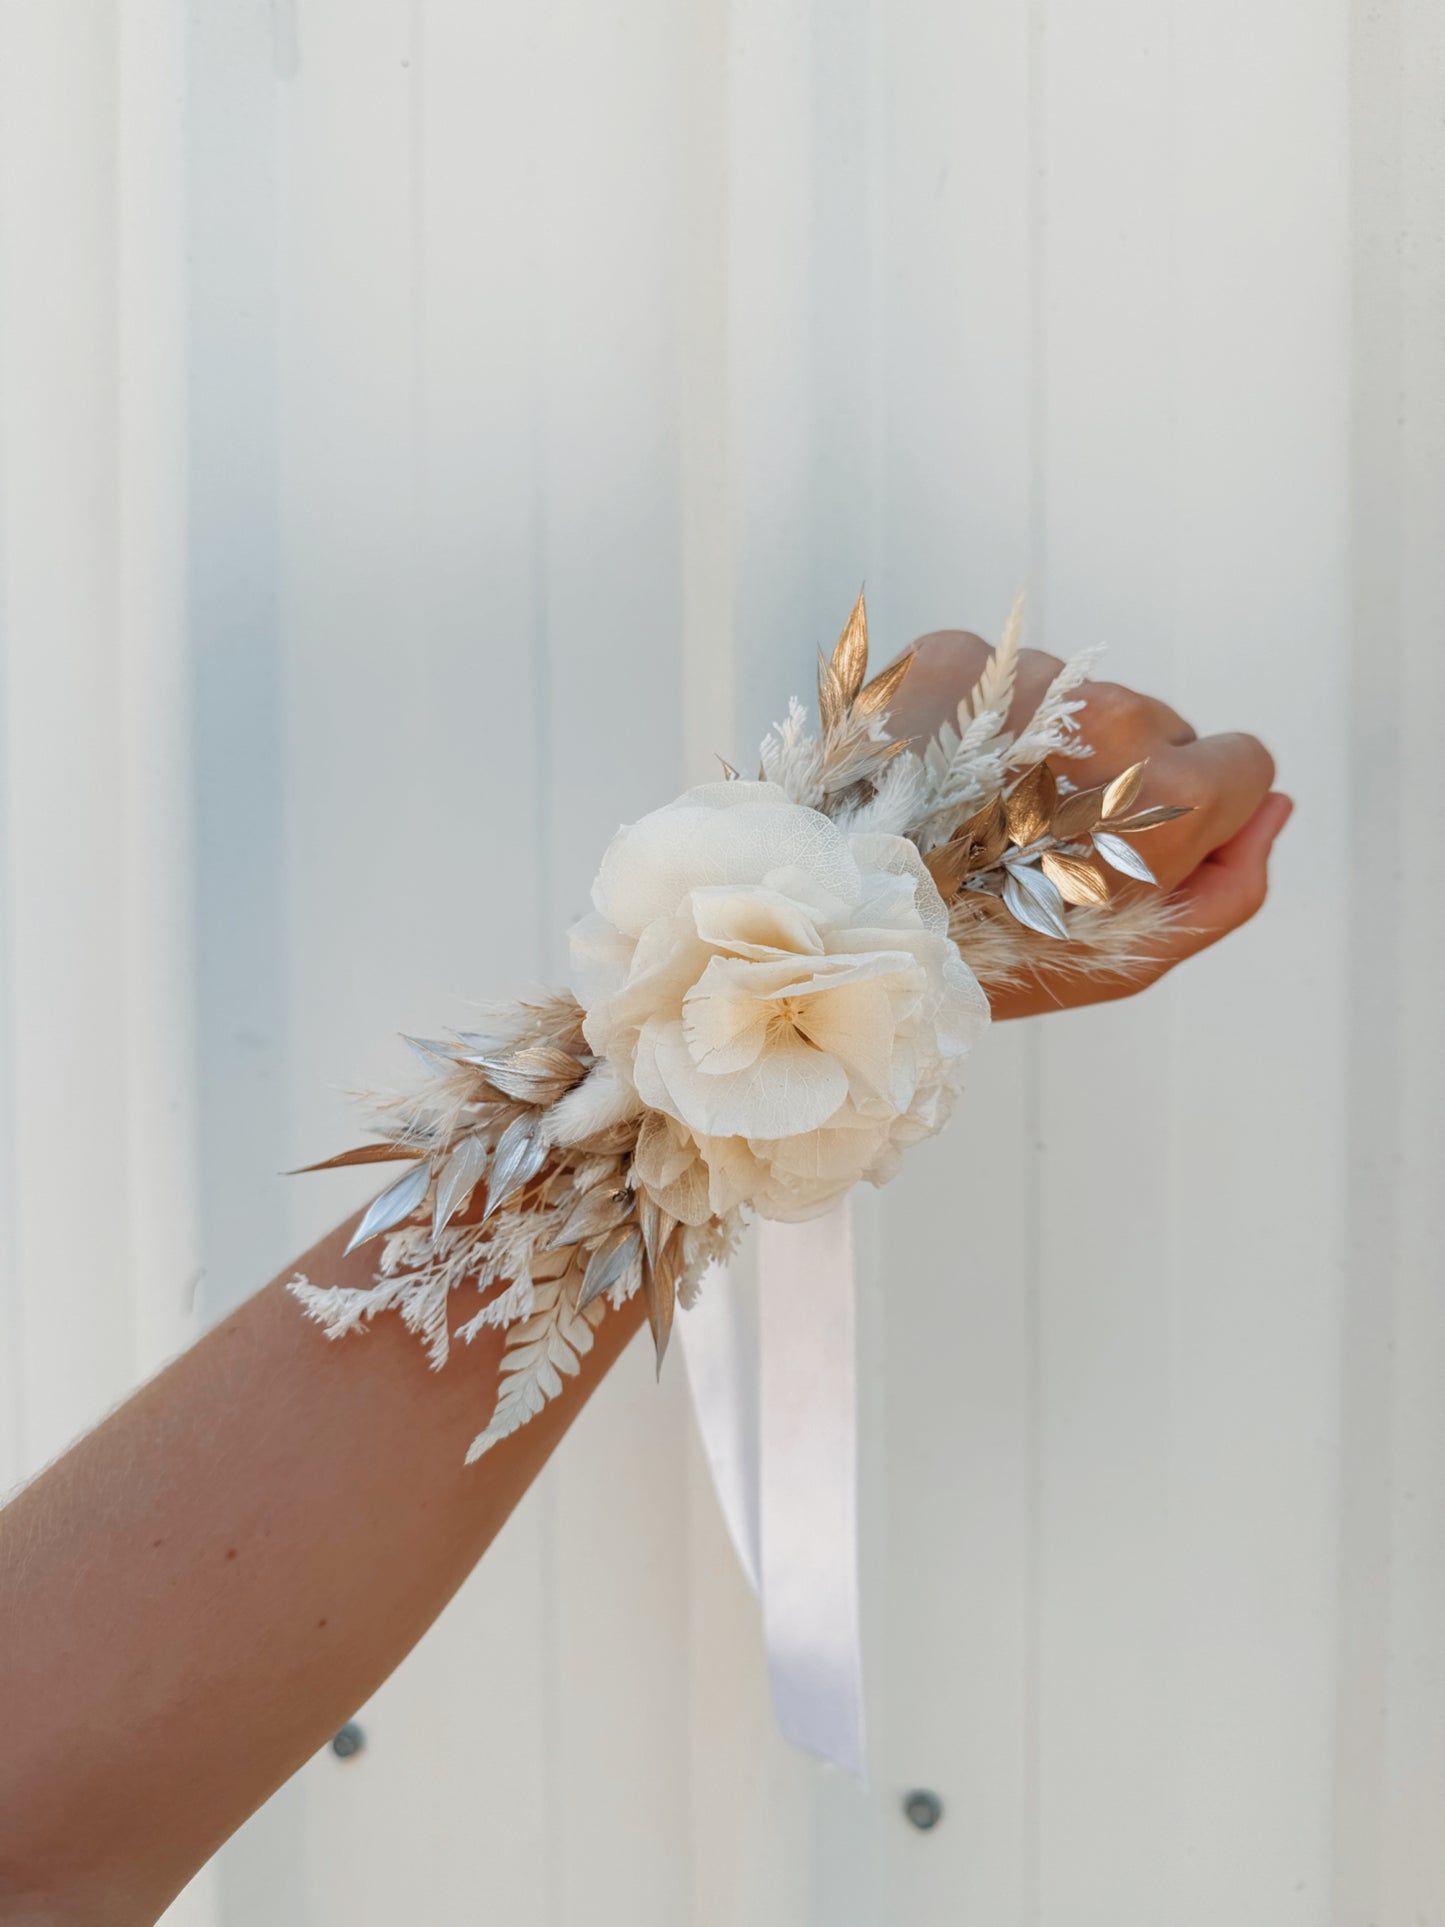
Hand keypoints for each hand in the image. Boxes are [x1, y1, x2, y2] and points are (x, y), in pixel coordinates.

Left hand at [886, 630, 1292, 1020]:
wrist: (835, 919)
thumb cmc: (982, 953)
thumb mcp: (1125, 958)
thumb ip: (1226, 887)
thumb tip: (1276, 811)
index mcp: (1161, 798)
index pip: (1241, 764)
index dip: (1199, 817)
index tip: (1134, 850)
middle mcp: (1105, 719)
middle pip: (1161, 731)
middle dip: (1117, 785)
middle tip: (1033, 850)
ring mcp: (1028, 679)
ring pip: (1083, 702)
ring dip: (1047, 752)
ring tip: (974, 819)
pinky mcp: (954, 654)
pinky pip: (1007, 680)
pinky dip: (985, 725)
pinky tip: (941, 782)